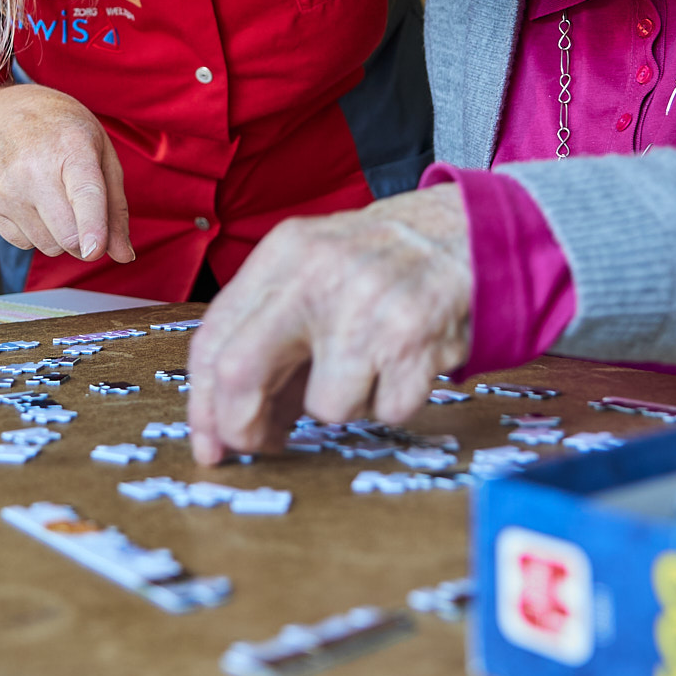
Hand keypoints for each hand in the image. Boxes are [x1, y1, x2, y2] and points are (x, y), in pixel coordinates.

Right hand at [0, 86, 134, 264]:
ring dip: (60, 236)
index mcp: (73, 147)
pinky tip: (33, 202)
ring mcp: (6, 186)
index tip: (94, 250)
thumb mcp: (103, 158)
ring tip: (54, 199)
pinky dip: (36, 233)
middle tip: (85, 218)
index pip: (84, 193)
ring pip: (48, 245)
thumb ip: (116, 209)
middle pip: (67, 234)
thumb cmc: (67, 137)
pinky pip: (24, 244)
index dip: (92, 225)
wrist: (11, 115)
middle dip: (85, 241)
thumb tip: (124, 256)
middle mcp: (33, 167)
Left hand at [188, 184, 471, 463]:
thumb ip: (273, 333)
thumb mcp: (316, 270)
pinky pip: (385, 411)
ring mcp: (365, 308)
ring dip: (344, 404)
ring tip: (369, 365)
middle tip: (260, 444)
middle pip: (239, 373)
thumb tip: (234, 419)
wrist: (472, 231)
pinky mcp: (412, 339)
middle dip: (241, 427)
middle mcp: (316, 276)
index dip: (204, 404)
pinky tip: (404, 363)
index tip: (210, 442)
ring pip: (324, 407)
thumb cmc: (385, 261)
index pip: (213, 339)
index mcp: (283, 255)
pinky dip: (394, 401)